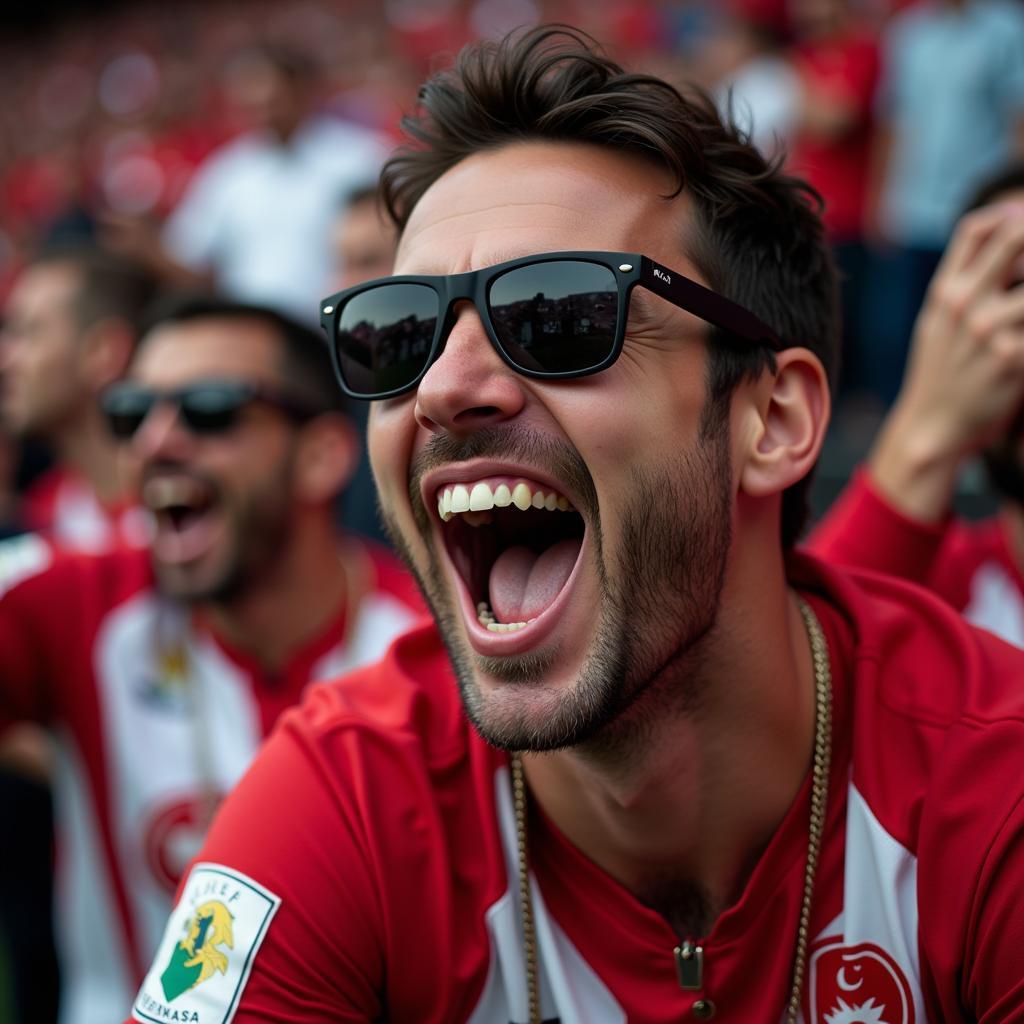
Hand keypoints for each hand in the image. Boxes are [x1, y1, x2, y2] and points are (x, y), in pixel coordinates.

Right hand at [869, 202, 1023, 520]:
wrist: (933, 427)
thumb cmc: (942, 373)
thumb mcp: (937, 321)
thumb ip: (965, 281)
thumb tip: (1008, 231)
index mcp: (944, 291)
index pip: (978, 228)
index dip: (1011, 214)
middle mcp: (964, 304)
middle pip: (1015, 237)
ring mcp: (989, 329)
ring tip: (1020, 316)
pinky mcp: (1013, 357)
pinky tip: (1022, 342)